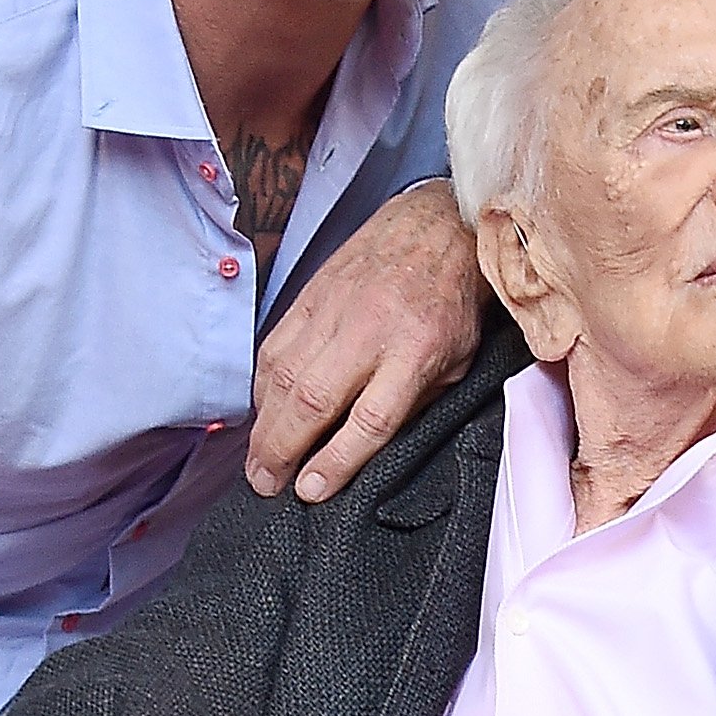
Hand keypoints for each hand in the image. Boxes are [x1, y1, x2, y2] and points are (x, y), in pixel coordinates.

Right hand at [247, 176, 482, 503]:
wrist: (436, 225)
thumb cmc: (451, 301)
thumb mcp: (457, 364)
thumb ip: (417, 404)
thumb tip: (372, 449)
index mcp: (417, 351)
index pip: (369, 418)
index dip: (335, 460)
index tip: (310, 490)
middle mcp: (370, 329)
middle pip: (313, 400)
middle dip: (282, 450)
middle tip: (266, 484)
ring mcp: (335, 308)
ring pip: (285, 375)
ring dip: (264, 425)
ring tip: (257, 461)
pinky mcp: (311, 294)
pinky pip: (276, 346)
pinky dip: (262, 386)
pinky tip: (262, 413)